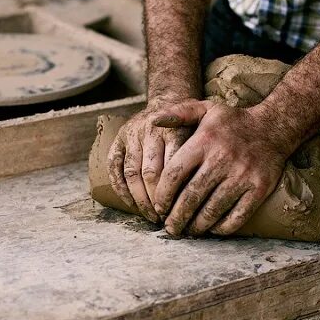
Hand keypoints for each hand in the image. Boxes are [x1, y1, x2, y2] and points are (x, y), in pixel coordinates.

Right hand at [107, 98, 192, 222]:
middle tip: (166, 218)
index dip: (175, 192)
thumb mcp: (205, 130)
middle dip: (157, 199)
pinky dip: (121, 188)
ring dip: (140, 199)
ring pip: (131, 172)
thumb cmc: (191, 124)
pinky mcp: (118, 139)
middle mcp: (150, 130)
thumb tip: (204, 186)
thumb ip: (204, 152)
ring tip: (151, 216)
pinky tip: (131, 205)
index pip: (173, 167)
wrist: (168, 100)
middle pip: (151, 172)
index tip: (180, 210)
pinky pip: (114, 167)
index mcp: (174, 129)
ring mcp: (132, 134)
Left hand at [150, 100, 295, 236]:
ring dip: (197, 226)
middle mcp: (222, 159)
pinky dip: (223, 227)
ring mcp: (242, 176)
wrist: (273, 127)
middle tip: (170, 228)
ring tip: (188, 231)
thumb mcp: (205, 108)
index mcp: (205, 141)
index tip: (159, 207)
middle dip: (177, 217)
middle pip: (192, 196)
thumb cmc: (233, 121)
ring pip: (212, 210)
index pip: (175, 174)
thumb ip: (178, 113)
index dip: (163, 195)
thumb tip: (153, 121)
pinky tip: (213, 229)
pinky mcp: (259, 189)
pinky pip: (237, 216)